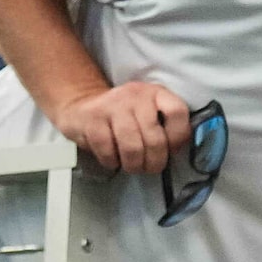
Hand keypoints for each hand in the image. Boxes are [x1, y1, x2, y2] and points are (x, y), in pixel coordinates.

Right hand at [52, 79, 194, 174]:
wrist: (83, 106)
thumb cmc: (124, 118)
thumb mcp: (150, 114)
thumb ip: (167, 128)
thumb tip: (175, 152)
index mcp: (156, 93)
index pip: (177, 113)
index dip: (178, 138)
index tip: (171, 150)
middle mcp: (135, 95)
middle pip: (155, 139)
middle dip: (154, 162)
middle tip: (149, 168)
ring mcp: (112, 105)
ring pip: (132, 148)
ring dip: (134, 165)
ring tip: (133, 166)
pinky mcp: (91, 117)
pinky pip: (107, 150)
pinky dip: (112, 161)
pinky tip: (113, 159)